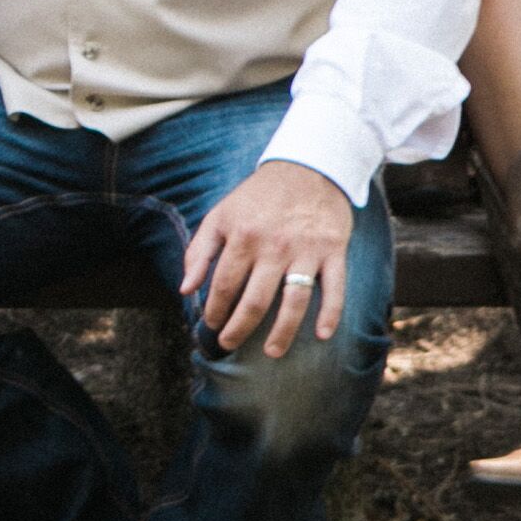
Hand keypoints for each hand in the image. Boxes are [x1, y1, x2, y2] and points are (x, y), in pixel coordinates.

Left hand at [182, 158, 352, 358]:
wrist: (307, 168)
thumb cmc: (257, 197)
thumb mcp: (220, 215)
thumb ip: (200, 251)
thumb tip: (186, 289)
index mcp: (242, 237)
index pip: (224, 285)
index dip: (215, 309)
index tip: (210, 324)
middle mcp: (273, 246)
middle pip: (255, 300)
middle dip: (239, 328)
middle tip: (229, 344)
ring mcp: (306, 250)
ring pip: (293, 301)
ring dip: (283, 332)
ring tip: (271, 352)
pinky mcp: (333, 251)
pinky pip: (334, 288)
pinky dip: (331, 313)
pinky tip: (323, 335)